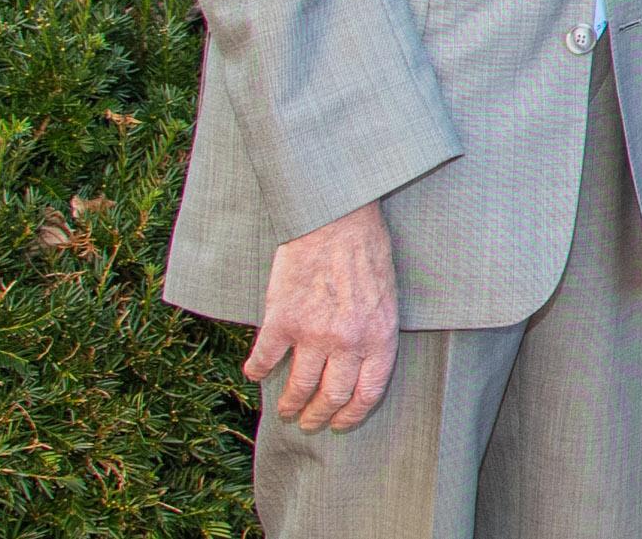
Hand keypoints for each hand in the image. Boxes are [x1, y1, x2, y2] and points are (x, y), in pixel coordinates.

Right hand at [242, 201, 397, 431]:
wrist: (336, 218)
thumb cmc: (367, 250)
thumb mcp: (387, 295)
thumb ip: (375, 331)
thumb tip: (362, 364)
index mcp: (379, 335)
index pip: (368, 393)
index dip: (353, 415)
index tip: (341, 424)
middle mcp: (347, 341)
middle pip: (332, 396)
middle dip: (319, 416)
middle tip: (309, 422)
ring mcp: (313, 333)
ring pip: (298, 387)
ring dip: (289, 404)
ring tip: (285, 410)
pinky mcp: (281, 320)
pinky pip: (265, 359)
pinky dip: (257, 371)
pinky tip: (254, 374)